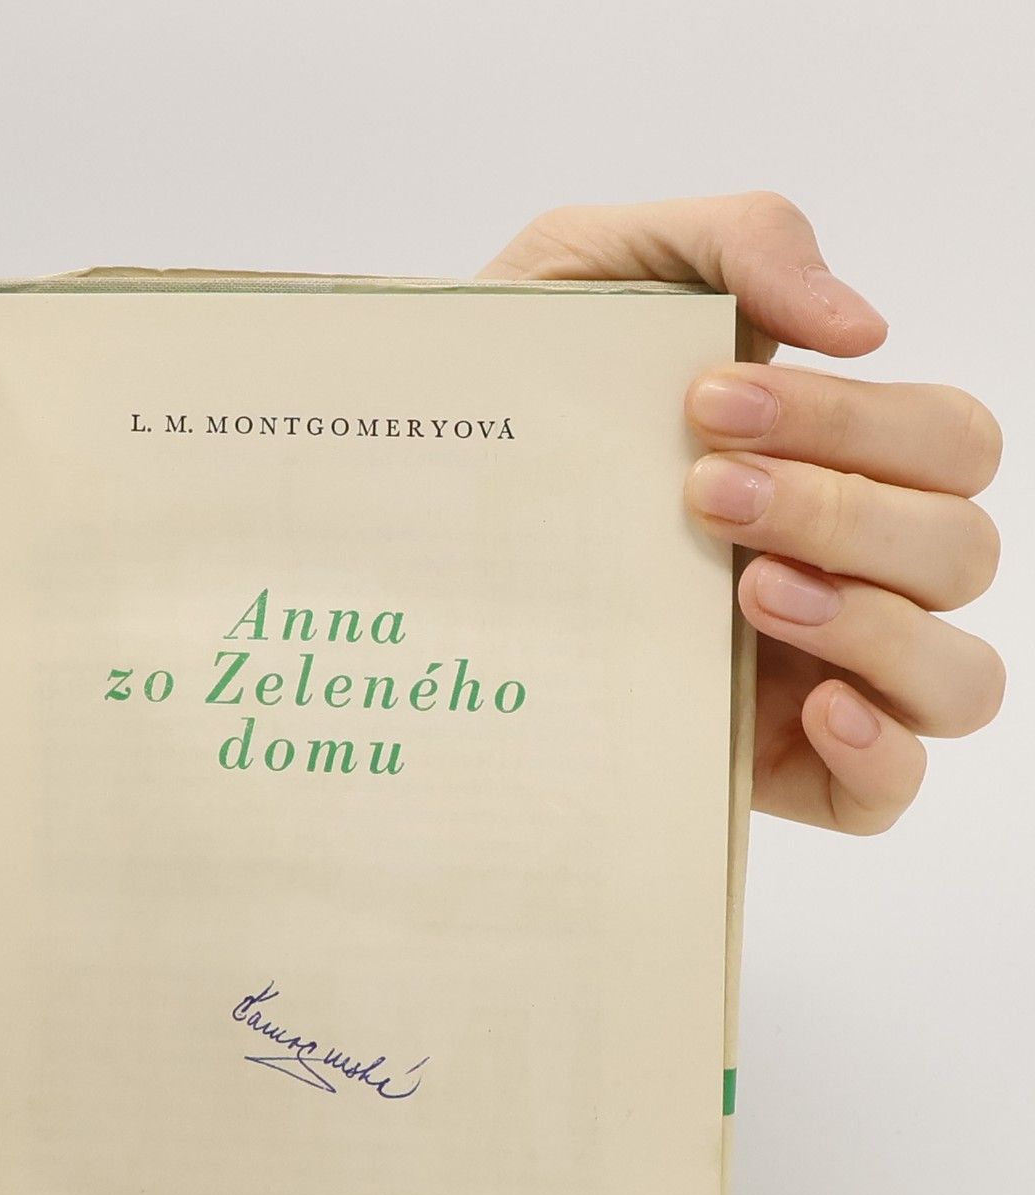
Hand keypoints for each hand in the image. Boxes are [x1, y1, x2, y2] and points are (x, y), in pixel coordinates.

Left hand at [481, 193, 1002, 833]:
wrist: (400, 511)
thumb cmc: (514, 397)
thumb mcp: (590, 273)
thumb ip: (731, 241)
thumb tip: (862, 323)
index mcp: (833, 462)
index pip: (941, 442)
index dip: (858, 423)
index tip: (708, 403)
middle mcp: (846, 568)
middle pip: (958, 547)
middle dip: (844, 508)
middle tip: (702, 491)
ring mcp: (816, 674)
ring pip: (953, 673)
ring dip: (868, 620)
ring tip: (744, 590)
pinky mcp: (770, 768)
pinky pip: (890, 789)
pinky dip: (882, 751)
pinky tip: (812, 705)